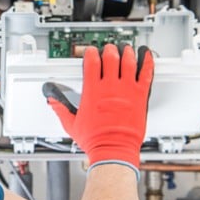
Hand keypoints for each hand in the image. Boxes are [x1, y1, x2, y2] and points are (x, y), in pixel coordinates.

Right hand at [42, 44, 153, 172]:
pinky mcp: (140, 97)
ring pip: (128, 62)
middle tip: (109, 48)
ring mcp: (126, 90)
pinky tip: (147, 56)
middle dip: (109, 50)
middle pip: (110, 58)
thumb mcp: (71, 124)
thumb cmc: (95, 140)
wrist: (113, 150)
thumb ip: (60, 109)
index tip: (91, 51)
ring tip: (126, 49)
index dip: (91, 53)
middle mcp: (109, 87)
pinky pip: (146, 74)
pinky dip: (147, 63)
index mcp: (92, 91)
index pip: (91, 62)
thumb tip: (52, 101)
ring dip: (126, 53)